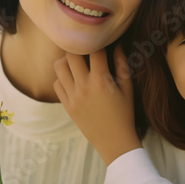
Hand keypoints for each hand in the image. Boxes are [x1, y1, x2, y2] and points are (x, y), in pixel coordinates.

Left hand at [54, 45, 140, 164]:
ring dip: (67, 61)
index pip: (94, 50)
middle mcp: (84, 87)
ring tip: (76, 63)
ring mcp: (72, 97)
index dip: (98, 42)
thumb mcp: (128, 89)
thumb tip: (117, 44)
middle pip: (71, 55)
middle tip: (85, 50)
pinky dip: (62, 78)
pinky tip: (73, 79)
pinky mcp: (67, 106)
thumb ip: (122, 64)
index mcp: (101, 81)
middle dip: (79, 49)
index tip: (101, 42)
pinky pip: (56, 84)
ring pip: (59, 67)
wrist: (114, 142)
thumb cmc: (125, 114)